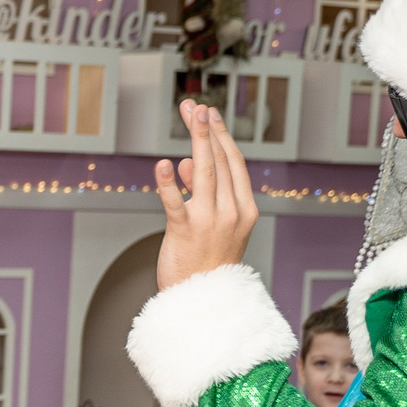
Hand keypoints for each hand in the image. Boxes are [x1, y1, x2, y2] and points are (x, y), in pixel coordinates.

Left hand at [154, 101, 257, 290]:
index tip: (209, 114)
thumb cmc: (207, 262)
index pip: (234, 163)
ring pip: (204, 172)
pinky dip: (168, 183)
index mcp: (244, 208)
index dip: (221, 135)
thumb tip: (189, 163)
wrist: (204, 300)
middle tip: (195, 106)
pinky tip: (162, 165)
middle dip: (207, 129)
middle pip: (220, 161)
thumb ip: (204, 193)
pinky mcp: (185, 232)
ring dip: (197, 140)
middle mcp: (232, 212)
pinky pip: (175, 203)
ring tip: (190, 115)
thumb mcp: (216, 225)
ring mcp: (210, 221)